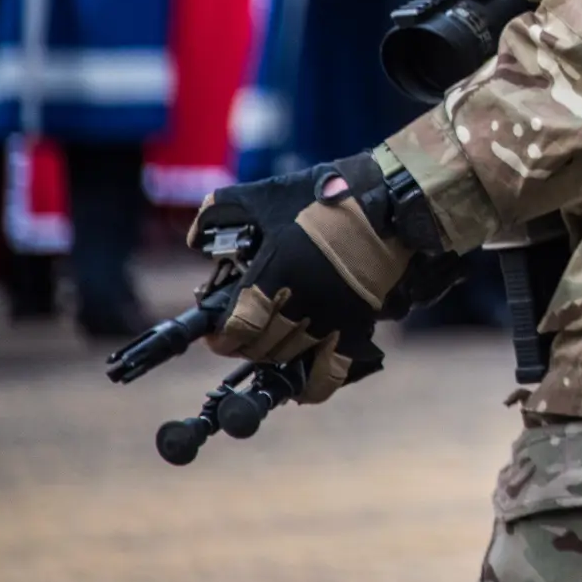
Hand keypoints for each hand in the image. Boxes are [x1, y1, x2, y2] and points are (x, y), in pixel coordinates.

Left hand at [187, 162, 413, 403]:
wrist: (387, 203)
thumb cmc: (323, 198)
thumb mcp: (266, 195)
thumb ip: (220, 211)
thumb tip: (195, 239)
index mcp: (275, 274)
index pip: (236, 329)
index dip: (221, 338)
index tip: (219, 334)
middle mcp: (302, 304)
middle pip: (259, 348)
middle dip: (244, 344)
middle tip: (245, 330)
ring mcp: (332, 318)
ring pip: (289, 359)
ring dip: (274, 355)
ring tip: (271, 341)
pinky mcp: (357, 325)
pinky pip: (331, 374)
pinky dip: (312, 386)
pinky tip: (300, 382)